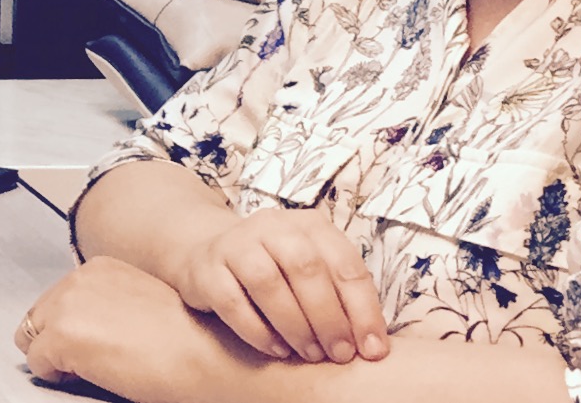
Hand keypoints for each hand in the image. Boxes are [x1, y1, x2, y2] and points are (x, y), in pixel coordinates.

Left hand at [15, 258, 217, 396]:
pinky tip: (89, 377)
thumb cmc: (191, 337)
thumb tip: (90, 330)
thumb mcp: (141, 304)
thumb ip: (108, 306)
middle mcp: (78, 280)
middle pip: (38, 316)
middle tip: (85, 362)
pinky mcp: (63, 336)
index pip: (59, 299)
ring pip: (30, 337)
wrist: (209, 353)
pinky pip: (37, 364)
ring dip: (53, 356)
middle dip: (54, 340)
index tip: (88, 344)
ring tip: (89, 370)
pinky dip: (55, 376)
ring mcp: (67, 306)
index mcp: (99, 269)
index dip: (70, 327)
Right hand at [163, 204, 388, 364]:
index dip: (363, 309)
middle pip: (306, 268)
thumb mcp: (311, 269)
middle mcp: (272, 226)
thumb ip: (339, 295)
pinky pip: (232, 301)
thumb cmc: (276, 269)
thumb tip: (372, 344)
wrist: (208, 252)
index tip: (374, 350)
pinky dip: (258, 331)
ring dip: (295, 324)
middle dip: (329, 317)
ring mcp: (235, 244)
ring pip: (267, 282)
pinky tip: (277, 350)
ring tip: (310, 353)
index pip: (345, 263)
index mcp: (309, 225)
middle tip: (339, 354)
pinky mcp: (206, 269)